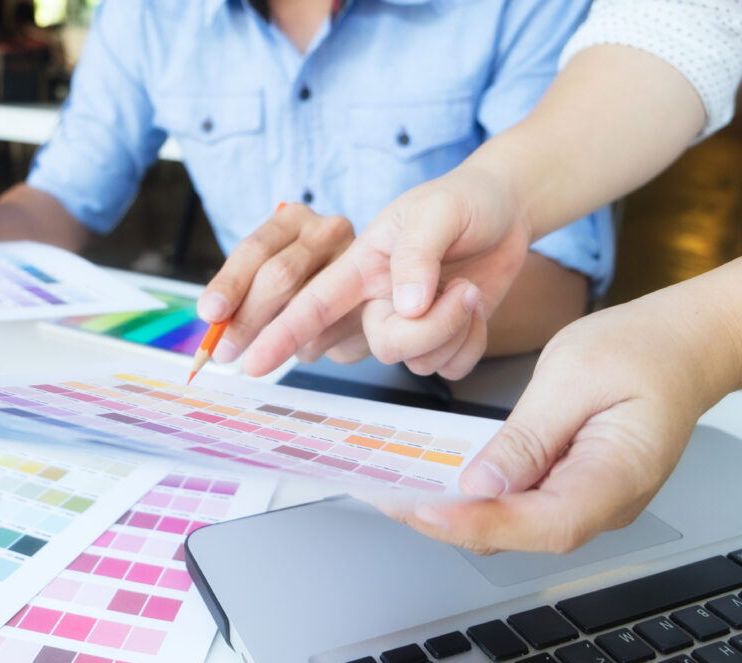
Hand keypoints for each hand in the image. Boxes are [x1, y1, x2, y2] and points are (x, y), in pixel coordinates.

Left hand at [196, 203, 354, 362]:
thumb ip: (241, 293)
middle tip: (224, 350)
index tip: (211, 313)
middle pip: (280, 276)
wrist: (357, 294)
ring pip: (305, 308)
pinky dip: (306, 348)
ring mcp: (358, 263)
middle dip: (246, 318)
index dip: (230, 283)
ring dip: (277, 340)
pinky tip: (303, 346)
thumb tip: (215, 321)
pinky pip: (329, 332)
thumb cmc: (300, 282)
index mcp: (293, 219)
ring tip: (262, 355)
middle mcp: (328, 231)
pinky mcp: (374, 300)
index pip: (256, 249)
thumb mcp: (266, 276)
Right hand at [243, 165, 530, 378]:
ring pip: (415, 360)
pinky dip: (472, 343)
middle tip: (464, 292)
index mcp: (361, 265)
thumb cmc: (464, 199)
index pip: (310, 302)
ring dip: (456, 328)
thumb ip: (415, 254)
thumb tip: (406, 306)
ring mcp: (409, 323)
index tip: (250, 362)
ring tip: (470, 289)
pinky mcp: (440, 340)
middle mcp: (378, 300)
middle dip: (426, 331)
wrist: (508, 210)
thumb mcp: (438, 210)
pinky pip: (447, 368)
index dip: (279, 332)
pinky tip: (477, 308)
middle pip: (380, 344)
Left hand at [386, 287, 725, 553]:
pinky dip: (478, 499)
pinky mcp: (574, 487)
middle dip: (452, 522)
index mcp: (617, 475)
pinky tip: (441, 482)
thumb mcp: (574, 376)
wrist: (680, 345)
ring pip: (517, 526)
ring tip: (401, 492)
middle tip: (390, 499)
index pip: (543, 524)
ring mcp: (591, 499)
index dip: (479, 524)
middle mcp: (606, 502)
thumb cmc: (640, 350)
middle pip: (522, 534)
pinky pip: (522, 505)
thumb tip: (481, 485)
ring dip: (459, 514)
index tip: (424, 509)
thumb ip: (527, 435)